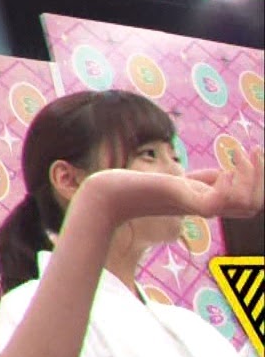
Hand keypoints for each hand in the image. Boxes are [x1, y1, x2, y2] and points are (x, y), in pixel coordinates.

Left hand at [84, 146, 263, 223]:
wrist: (108, 194)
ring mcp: (196, 206)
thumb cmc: (139, 186)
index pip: (248, 202)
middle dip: (262, 178)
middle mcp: (206, 207)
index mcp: (208, 202)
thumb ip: (202, 181)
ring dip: (253, 177)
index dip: (258, 179)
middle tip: (256, 150)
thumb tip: (225, 174)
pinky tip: (225, 168)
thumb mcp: (179, 181)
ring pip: (246, 204)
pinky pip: (220, 201)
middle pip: (254, 205)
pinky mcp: (182, 200)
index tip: (253, 151)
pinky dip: (230, 184)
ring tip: (244, 153)